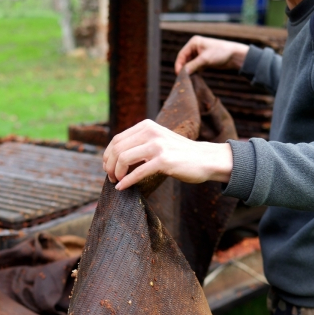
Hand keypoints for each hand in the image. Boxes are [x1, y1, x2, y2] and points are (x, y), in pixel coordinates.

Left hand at [103, 119, 232, 190]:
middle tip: (111, 178)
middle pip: (117, 149)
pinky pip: (138, 172)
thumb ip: (141, 143)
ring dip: (116, 173)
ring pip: (124, 159)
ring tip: (117, 182)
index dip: (108, 155)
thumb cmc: (180, 154)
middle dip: (110, 165)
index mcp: (147, 126)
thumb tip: (116, 156)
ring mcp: (158, 146)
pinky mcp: (164, 160)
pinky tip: (122, 188)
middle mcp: (151, 132)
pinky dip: (127, 182)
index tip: (108, 168)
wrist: (205, 159)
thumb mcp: (158, 141)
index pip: (117, 139)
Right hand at [175, 35, 248, 74]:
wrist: (234, 56)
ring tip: (188, 79)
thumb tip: (182, 73)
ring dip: (189, 71)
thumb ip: (193, 66)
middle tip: (183, 79)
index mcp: (194, 42)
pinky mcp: (203, 61)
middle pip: (184, 60)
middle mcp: (195, 47)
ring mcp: (199, 54)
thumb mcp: (205, 59)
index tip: (178, 75)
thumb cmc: (220, 53)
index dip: (179, 65)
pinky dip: (194, 72)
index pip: (181, 54)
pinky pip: (195, 67)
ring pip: (189, 64)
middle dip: (184, 69)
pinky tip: (194, 78)